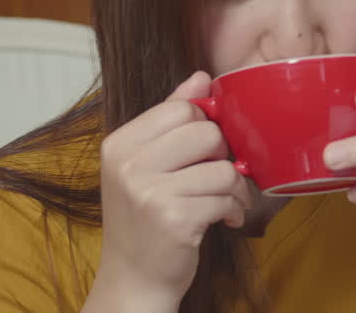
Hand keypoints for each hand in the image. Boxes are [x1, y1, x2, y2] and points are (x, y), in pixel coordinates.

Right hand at [92, 71, 252, 307]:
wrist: (134, 279)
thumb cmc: (146, 219)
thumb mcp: (147, 165)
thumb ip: (171, 118)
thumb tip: (201, 76)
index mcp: (120, 144)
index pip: (180, 107)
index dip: (204, 125)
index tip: (205, 150)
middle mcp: (128, 165)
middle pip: (205, 131)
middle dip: (222, 155)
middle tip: (217, 176)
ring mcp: (148, 192)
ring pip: (222, 167)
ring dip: (235, 188)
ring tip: (226, 202)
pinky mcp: (173, 219)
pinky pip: (225, 197)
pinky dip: (234, 209)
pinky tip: (225, 219)